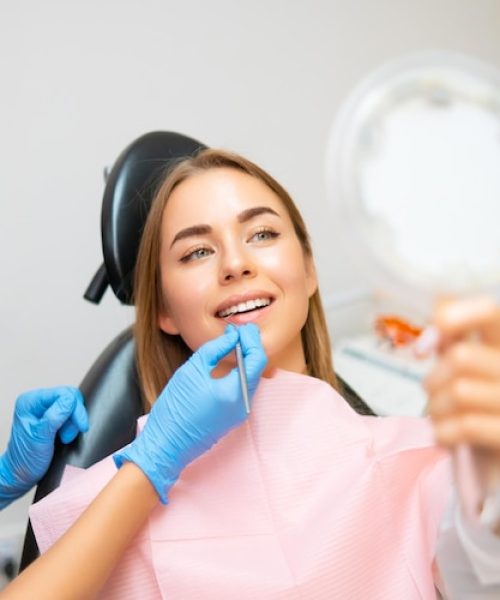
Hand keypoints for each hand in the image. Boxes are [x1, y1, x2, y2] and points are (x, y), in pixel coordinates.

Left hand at [0, 387, 87, 507]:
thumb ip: (55, 417)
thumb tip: (70, 400)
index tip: (80, 425)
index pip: (63, 393)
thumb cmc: (25, 460)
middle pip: (69, 397)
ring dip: (73, 423)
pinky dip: (72, 426)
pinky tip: (64, 436)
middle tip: (68, 435)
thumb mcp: (41, 438)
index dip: (75, 409)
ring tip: (64, 438)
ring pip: (72, 406)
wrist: (21, 475)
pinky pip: (70, 414)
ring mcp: (44, 409)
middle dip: (74, 417)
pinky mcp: (52, 416)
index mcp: (30, 402)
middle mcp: (37, 402)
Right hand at [114, 324, 267, 502]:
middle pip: (257, 369)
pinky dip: (240, 373)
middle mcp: (244, 405)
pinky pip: (244, 390)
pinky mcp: (234, 418)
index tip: (243, 327)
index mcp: (234, 392)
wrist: (165, 445)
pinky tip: (230, 362)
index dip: (252, 340)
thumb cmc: (174, 409)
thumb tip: (232, 336)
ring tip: (234, 342)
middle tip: (240, 331)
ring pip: (251, 379)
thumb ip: (215, 349)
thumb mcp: (191, 371)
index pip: (257, 359)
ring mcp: (240, 413)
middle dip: (251, 347)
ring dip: (246, 359)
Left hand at [425, 297, 499, 450]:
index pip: (488, 311)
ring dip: (436, 408)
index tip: (423, 347)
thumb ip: (451, 341)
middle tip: (433, 395)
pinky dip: (445, 432)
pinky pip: (467, 425)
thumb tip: (433, 324)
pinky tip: (446, 437)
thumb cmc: (477, 410)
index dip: (451, 318)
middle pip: (462, 356)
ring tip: (440, 418)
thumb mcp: (464, 369)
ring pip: (460, 391)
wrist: (495, 465)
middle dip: (433, 379)